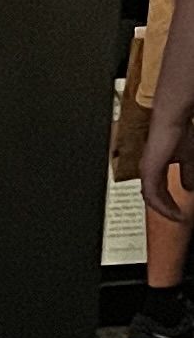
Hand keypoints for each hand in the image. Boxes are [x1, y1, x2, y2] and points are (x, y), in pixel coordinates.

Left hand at [139, 102, 193, 222]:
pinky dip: (162, 206)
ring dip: (165, 210)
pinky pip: (152, 195)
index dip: (169, 203)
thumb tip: (190, 187)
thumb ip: (188, 173)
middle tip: (177, 218)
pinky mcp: (148, 171)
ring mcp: (147, 171)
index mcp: (156, 167)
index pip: (159, 191)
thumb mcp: (189, 158)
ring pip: (152, 198)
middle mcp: (149, 170)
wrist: (172, 119)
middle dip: (166, 209)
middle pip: (154, 197)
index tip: (179, 212)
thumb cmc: (179, 132)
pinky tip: (172, 212)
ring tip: (176, 217)